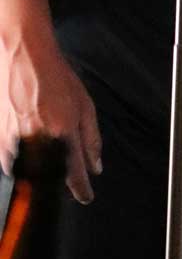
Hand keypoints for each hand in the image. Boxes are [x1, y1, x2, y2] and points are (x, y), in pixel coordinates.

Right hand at [1, 29, 101, 203]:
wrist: (24, 61)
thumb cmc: (57, 80)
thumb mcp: (85, 105)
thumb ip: (91, 139)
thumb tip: (96, 167)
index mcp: (62, 133)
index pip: (74, 174)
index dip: (82, 189)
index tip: (87, 197)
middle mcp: (38, 142)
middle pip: (51, 178)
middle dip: (62, 181)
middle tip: (71, 175)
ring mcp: (15, 144)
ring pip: (31, 175)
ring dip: (43, 171)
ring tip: (49, 147)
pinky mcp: (0, 144)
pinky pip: (14, 166)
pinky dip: (25, 163)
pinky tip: (33, 146)